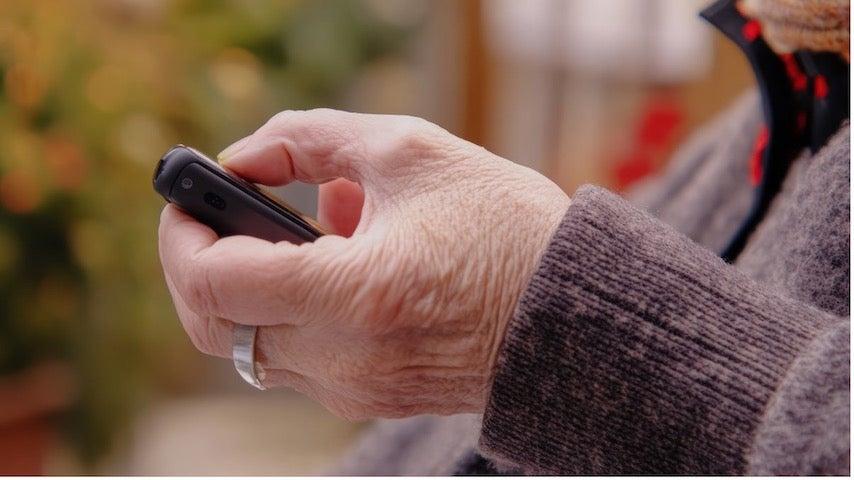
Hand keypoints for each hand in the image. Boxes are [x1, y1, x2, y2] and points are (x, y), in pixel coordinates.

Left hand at [158, 109, 568, 419]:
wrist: (573, 315)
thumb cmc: (506, 230)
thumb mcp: (412, 152)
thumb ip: (310, 140)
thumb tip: (244, 156)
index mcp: (355, 295)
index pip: (214, 282)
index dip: (183, 234)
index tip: (186, 199)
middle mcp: (346, 358)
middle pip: (215, 326)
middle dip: (199, 264)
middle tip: (217, 216)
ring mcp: (355, 389)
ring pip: (250, 345)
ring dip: (251, 284)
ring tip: (310, 233)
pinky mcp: (369, 398)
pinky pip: (296, 358)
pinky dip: (290, 308)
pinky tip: (340, 266)